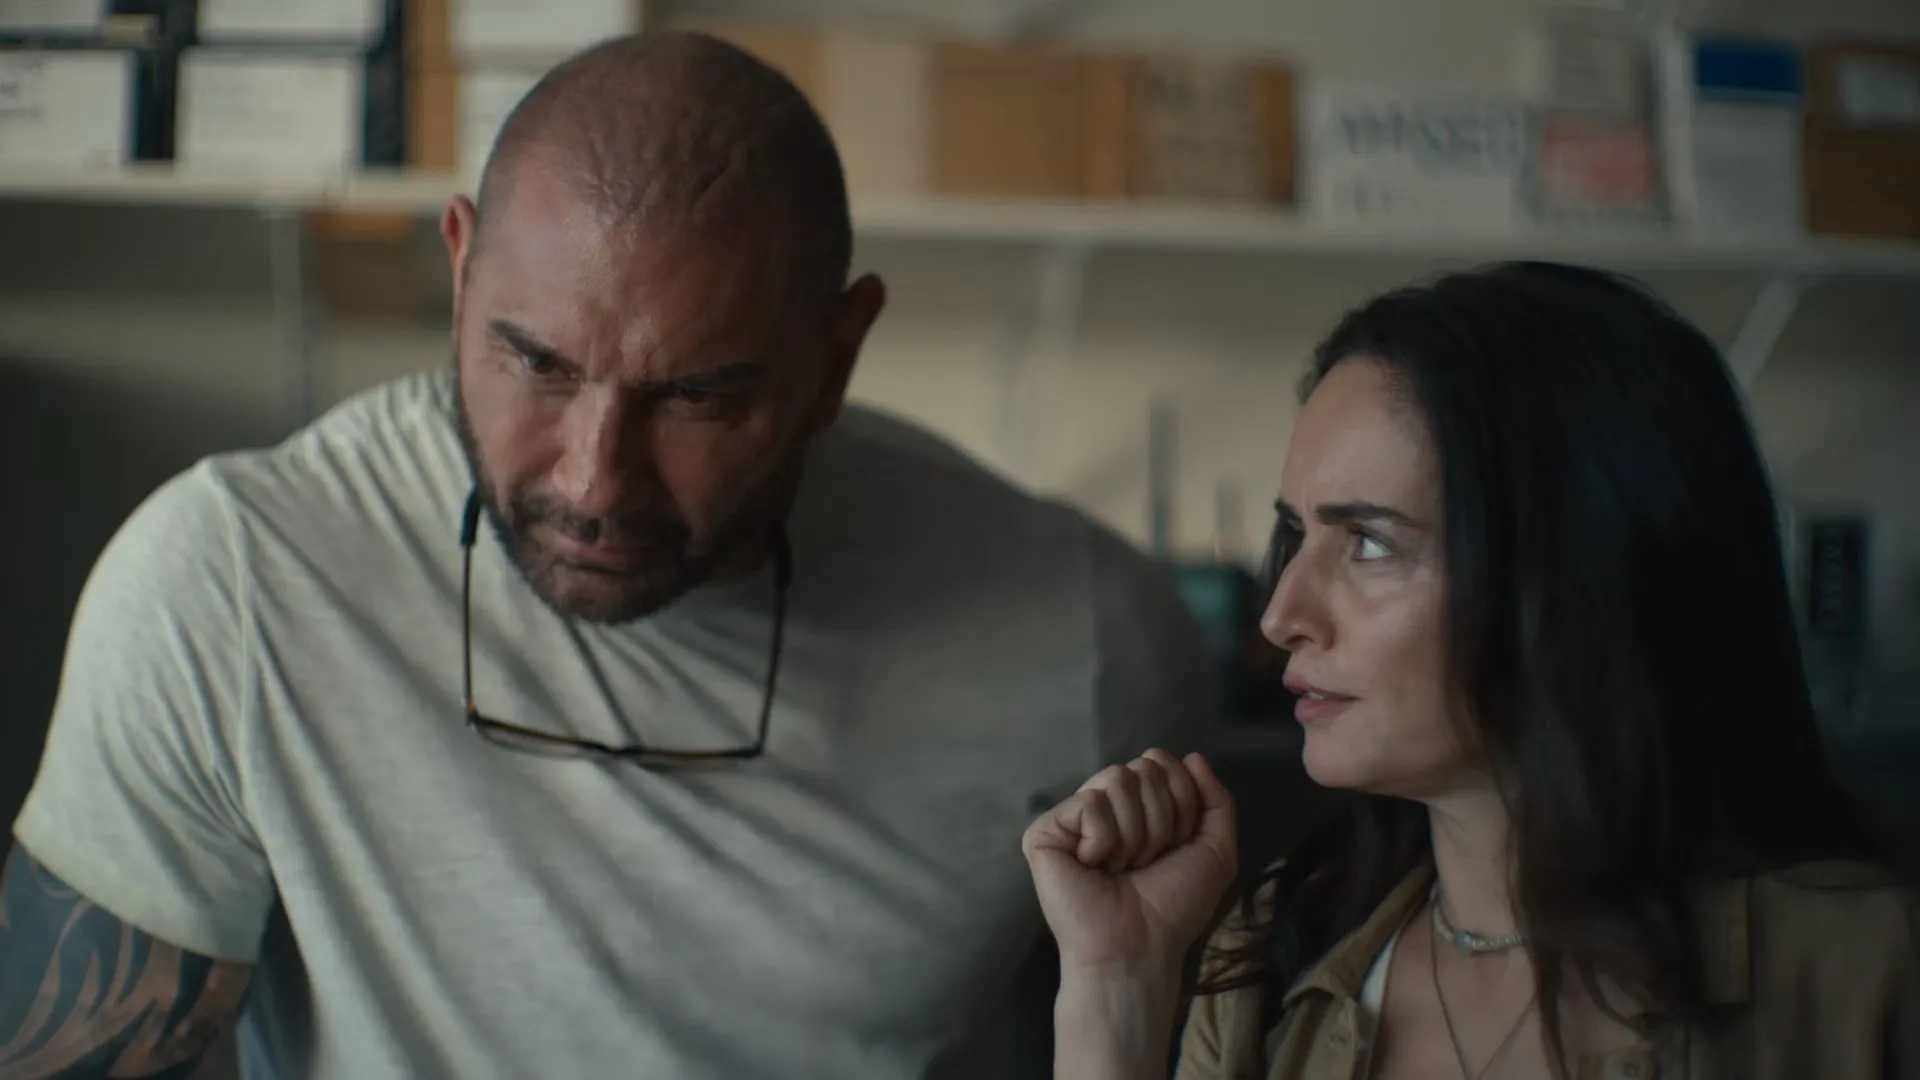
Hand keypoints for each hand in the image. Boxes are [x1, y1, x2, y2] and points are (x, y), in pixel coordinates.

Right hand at [1022, 749, 1237, 977]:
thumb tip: (1193, 756)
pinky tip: (1093, 867)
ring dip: (1134, 833)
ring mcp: (1072, 818)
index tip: (1176, 847)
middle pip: (1142, 768)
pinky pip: (1089, 804)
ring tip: (1120, 868)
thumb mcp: (1216, 851)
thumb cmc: (1174, 906)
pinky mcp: (1045, 832)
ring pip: (1116, 780)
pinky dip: (1104, 841)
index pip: (1162, 763)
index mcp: (1138, 807)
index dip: (1181, 802)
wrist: (1140, 946)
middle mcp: (1105, 806)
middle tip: (1146, 862)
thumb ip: (1216, 801)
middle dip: (1160, 819)